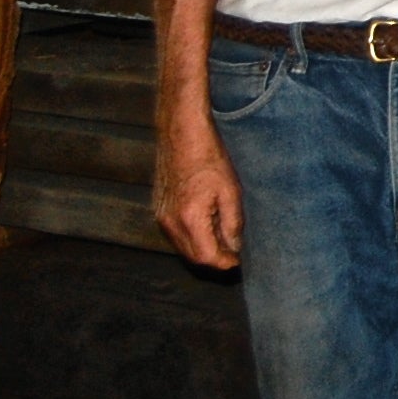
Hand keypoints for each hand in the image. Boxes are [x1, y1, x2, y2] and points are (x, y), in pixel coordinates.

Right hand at [153, 122, 244, 268]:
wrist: (182, 135)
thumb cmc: (209, 159)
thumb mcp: (231, 192)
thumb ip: (233, 224)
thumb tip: (235, 247)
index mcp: (189, 219)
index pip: (207, 257)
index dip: (224, 263)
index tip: (239, 262)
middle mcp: (170, 222)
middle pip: (193, 257)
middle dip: (214, 259)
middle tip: (234, 254)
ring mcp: (161, 216)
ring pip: (183, 247)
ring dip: (203, 250)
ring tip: (224, 239)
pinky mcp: (158, 210)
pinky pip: (176, 234)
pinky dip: (192, 238)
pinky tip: (208, 226)